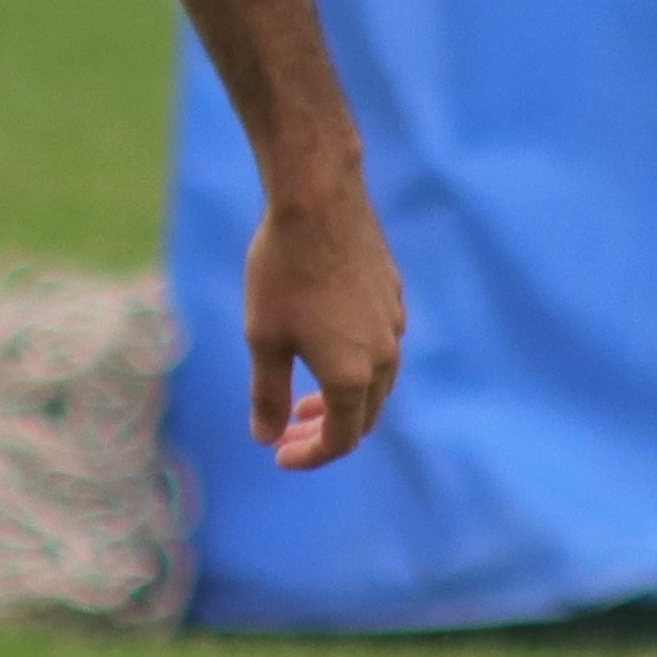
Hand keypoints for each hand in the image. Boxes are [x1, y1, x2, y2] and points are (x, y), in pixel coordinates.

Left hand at [243, 181, 403, 469]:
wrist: (317, 200)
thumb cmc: (282, 271)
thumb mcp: (263, 339)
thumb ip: (267, 395)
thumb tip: (266, 437)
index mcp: (352, 376)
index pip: (340, 440)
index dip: (309, 455)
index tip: (278, 454)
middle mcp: (384, 356)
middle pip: (362, 416)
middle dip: (324, 432)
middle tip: (286, 429)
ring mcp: (393, 323)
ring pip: (375, 382)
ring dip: (340, 398)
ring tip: (304, 395)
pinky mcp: (392, 295)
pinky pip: (379, 346)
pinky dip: (353, 364)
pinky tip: (323, 345)